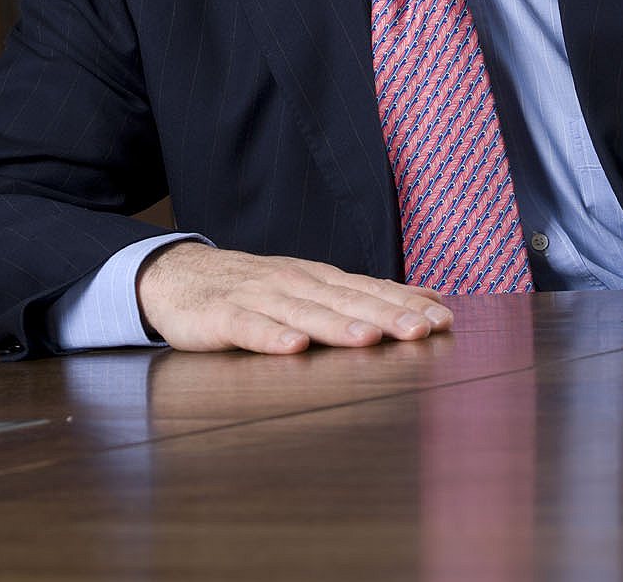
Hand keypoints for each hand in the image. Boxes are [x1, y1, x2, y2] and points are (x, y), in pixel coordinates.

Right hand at [136, 242, 453, 353]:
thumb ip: (364, 294)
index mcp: (319, 279)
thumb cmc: (255, 288)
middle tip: (421, 330)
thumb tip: (430, 298)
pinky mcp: (223, 317)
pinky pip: (250, 328)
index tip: (443, 318)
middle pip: (346, 300)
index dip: (406, 304)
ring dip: (337, 326)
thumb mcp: (312, 286)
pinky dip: (271, 336)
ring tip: (367, 338)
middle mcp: (295, 283)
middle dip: (386, 315)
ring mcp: (259, 298)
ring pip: (304, 313)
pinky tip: (292, 348)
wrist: (180, 275)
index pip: (370, 289)